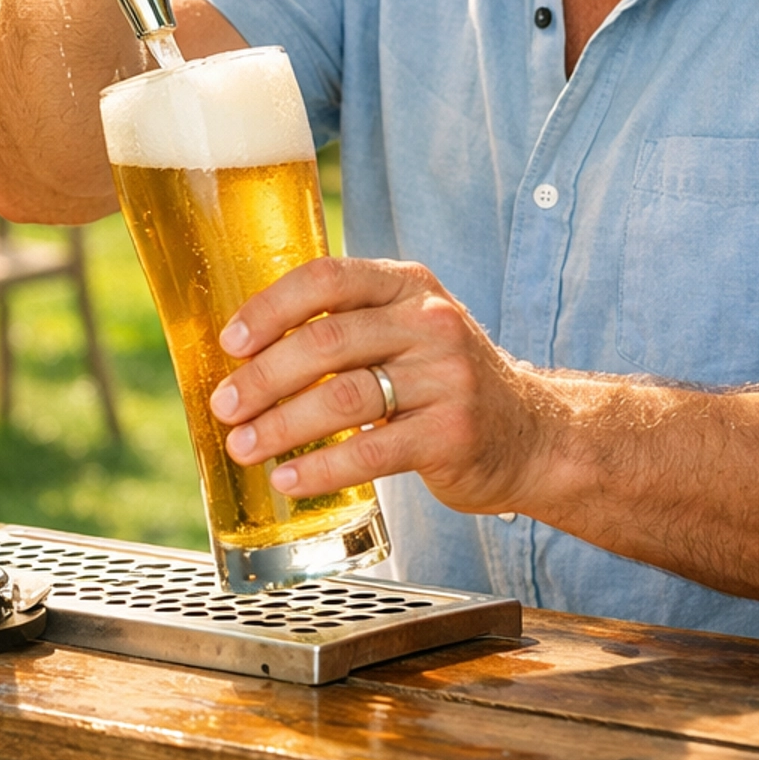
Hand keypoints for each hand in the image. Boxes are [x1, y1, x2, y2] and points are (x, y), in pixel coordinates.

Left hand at [208, 256, 545, 514]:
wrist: (533, 436)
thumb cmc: (445, 384)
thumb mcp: (408, 332)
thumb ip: (347, 328)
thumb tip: (246, 359)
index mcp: (409, 286)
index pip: (328, 279)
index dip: (269, 309)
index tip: (230, 344)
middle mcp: (431, 323)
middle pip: (326, 342)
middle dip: (262, 378)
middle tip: (225, 407)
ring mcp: (447, 378)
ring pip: (341, 397)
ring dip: (280, 426)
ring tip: (243, 446)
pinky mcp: (451, 434)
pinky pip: (370, 452)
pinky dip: (320, 469)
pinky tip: (288, 480)